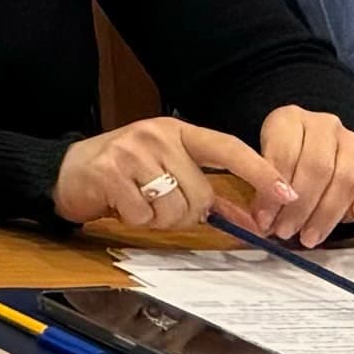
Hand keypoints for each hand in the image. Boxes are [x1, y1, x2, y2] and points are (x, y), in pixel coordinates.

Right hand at [50, 116, 278, 235]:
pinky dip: (135, 219)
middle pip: (200, 193)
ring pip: (174, 207)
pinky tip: (121, 205)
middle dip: (186, 211)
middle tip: (159, 204)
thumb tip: (252, 221)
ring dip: (159, 218)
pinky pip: (144, 215)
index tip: (287, 192)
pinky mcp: (110, 172)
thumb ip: (210, 194)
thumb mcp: (168, 172)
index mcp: (178, 131)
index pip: (228, 148)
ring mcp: (132, 151)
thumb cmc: (124, 173)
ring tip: (139, 203)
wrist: (66, 171)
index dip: (259, 172)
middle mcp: (157, 135)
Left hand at [240, 107, 353, 245]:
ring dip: (327, 212)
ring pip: (346, 176)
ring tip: (310, 236)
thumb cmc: (285, 164)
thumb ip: (266, 189)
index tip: (265, 220)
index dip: (273, 191)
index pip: (283, 153)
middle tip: (286, 232)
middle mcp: (325, 124)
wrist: (316, 153)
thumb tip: (263, 222)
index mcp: (290, 119)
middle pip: (317, 167)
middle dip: (300, 206)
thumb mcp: (266, 169)